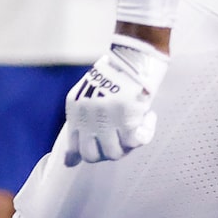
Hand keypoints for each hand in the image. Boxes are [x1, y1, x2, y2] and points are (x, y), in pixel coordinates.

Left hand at [62, 35, 168, 165]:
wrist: (132, 55)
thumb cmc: (115, 76)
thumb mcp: (89, 97)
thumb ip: (82, 125)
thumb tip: (68, 162)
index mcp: (75, 109)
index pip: (73, 146)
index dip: (83, 156)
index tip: (93, 155)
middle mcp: (87, 116)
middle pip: (92, 156)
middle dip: (108, 153)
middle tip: (121, 140)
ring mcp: (105, 118)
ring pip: (114, 153)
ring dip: (128, 146)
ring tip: (136, 129)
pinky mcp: (126, 117)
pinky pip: (136, 142)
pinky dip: (146, 134)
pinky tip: (149, 118)